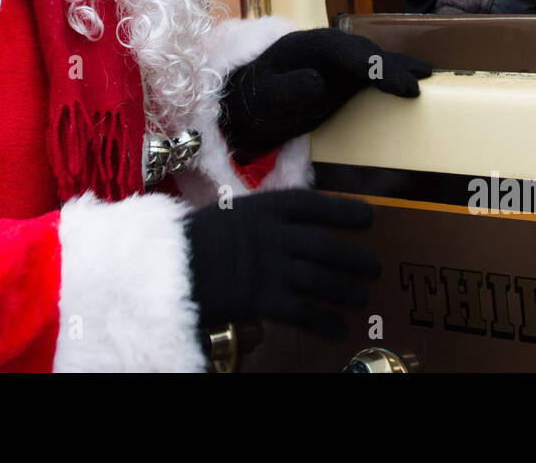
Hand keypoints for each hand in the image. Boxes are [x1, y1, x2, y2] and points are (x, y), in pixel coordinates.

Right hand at [185, 189, 379, 341]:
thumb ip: (266, 222)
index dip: (347, 211)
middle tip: (374, 267)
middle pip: (327, 246)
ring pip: (322, 281)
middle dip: (356, 258)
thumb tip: (299, 230)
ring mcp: (269, 267)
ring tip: (361, 299)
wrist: (161, 269)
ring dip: (348, 292)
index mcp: (264, 208)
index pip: (315, 205)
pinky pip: (305, 313)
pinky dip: (326, 323)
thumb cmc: (195, 242)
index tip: (369, 218)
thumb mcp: (232, 216)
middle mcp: (272, 235)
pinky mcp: (262, 300)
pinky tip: (338, 331)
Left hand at [217, 28, 431, 153]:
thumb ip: (288, 89)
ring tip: (427, 76)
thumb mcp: (265, 97)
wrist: (247, 104)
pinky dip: (392, 76)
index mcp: (302, 46)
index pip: (340, 49)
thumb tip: (318, 82)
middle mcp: (323, 48)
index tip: (390, 79)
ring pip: (371, 59)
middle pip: (362, 51)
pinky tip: (414, 81)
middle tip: (417, 84)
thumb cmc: (253, 100)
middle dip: (390, 66)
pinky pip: (370, 74)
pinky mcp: (342, 77)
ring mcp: (334, 62)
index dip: (368, 63)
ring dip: (399, 67)